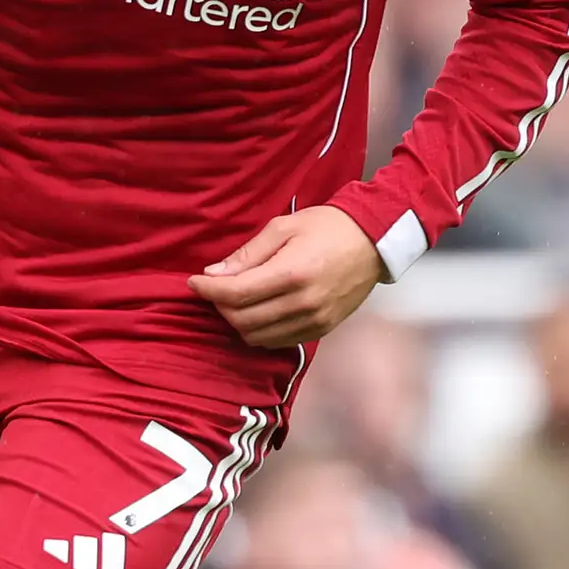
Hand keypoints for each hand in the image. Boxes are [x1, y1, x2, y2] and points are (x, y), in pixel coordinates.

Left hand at [190, 206, 383, 348]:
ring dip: (238, 321)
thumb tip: (214, 275)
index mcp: (292, 273)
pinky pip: (278, 341)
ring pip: (257, 336)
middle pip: (243, 320)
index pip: (236, 294)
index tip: (194, 282)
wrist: (374, 242)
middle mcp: (303, 303)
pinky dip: (260, 331)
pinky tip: (258, 311)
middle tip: (216, 288)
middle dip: (220, 306)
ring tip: (236, 300)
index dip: (208, 291)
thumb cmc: (327, 227)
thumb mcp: (283, 227)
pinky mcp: (322, 330)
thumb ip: (247, 254)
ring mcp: (314, 321)